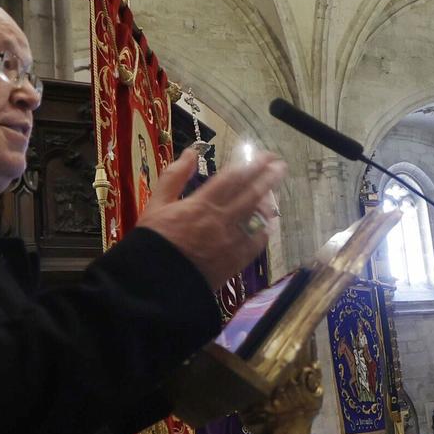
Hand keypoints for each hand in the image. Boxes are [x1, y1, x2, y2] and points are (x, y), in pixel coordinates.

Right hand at [134, 146, 286, 284]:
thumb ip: (174, 176)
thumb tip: (191, 151)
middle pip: (252, 193)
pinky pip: (257, 243)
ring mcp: (231, 241)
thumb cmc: (153, 239)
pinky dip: (264, 231)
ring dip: (268, 203)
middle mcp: (222, 219)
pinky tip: (268, 224)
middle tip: (280, 166)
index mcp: (202, 203)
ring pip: (258, 217)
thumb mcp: (156, 203)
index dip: (252, 165)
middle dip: (269, 177)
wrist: (155, 281)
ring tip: (273, 193)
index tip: (264, 156)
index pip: (234, 178)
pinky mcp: (235, 261)